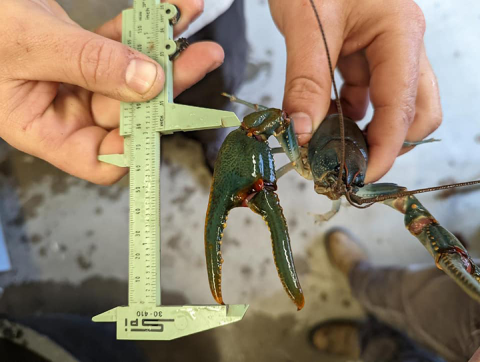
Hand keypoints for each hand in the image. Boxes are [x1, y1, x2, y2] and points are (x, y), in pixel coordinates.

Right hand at [0, 0, 222, 183]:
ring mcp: (77, 81)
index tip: (167, 115)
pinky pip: (121, 44)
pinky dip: (143, 27)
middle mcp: (65, 110)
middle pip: (130, 110)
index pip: (102, 158)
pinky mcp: (85, 53)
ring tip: (189, 21)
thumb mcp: (29, 44)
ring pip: (132, 76)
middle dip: (168, 83)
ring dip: (164, 50)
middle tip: (201, 56)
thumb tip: (147, 83)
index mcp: (44, 128)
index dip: (137, 145)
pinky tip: (170, 10)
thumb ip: (89, 63)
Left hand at [268, 0, 441, 182]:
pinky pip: (366, 96)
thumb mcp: (306, 24)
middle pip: (417, 112)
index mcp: (400, 34)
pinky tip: (321, 121)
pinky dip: (347, 115)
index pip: (404, 106)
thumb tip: (302, 134)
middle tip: (348, 163)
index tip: (360, 179)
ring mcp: (385, 52)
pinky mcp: (365, 56)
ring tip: (327, 147)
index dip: (386, 149)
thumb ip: (305, 81)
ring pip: (392, 107)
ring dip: (365, 132)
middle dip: (387, 143)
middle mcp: (402, 45)